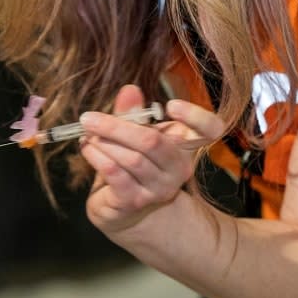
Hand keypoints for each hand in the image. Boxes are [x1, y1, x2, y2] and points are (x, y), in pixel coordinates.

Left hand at [80, 85, 224, 235]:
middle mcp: (178, 169)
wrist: (121, 208)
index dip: (197, 117)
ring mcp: (159, 188)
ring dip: (103, 142)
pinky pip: (115, 174)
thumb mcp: (132, 135)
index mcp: (184, 146)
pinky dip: (97, 157)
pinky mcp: (136, 201)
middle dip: (116, 126)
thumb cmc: (130, 165)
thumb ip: (132, 113)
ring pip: (131, 159)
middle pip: (153, 142)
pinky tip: (86, 148)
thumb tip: (130, 90)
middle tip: (88, 118)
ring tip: (87, 133)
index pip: (210, 130)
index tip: (171, 106)